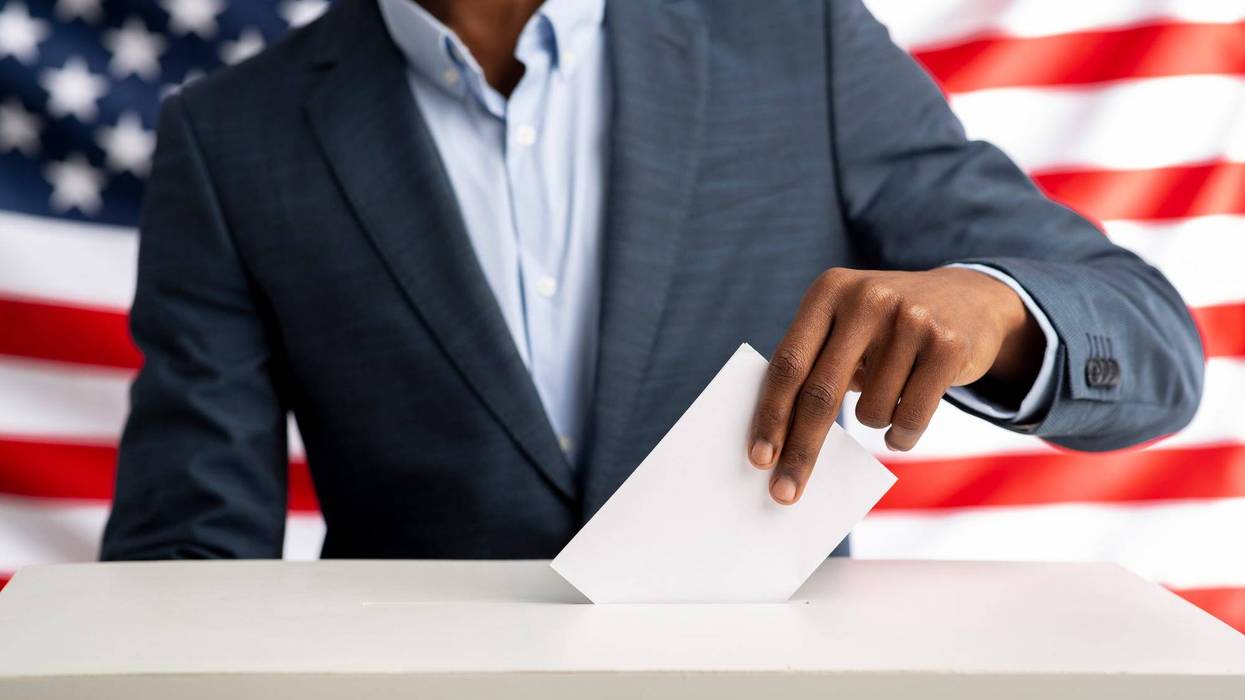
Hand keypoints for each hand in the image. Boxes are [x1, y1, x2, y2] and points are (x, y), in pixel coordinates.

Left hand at [749, 267, 1042, 504]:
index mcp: (828, 291)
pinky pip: (910, 420)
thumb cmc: (883, 329)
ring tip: (888, 395)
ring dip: (874, 423)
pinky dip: (901, 436)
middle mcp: (866, 299)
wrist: (969, 300)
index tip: (758, 459)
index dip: (770, 414)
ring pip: (871, 413)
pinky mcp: (947, 346)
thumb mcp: (844, 326)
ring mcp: (910, 319)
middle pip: (821, 393)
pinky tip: (904, 421)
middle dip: (801, 451)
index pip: (788, 363)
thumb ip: (812, 366)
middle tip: (785, 493)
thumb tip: (778, 445)